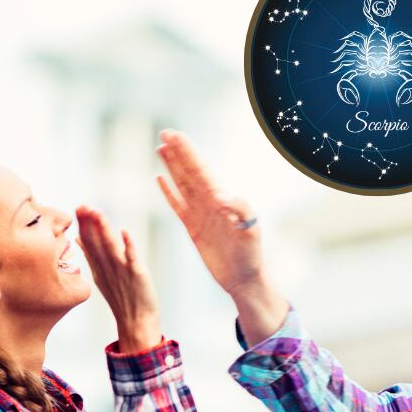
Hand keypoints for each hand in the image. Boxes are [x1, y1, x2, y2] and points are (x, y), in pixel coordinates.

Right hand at [76, 207, 161, 352]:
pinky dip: (129, 246)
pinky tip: (125, 232)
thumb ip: (91, 255)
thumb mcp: (101, 274)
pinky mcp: (137, 275)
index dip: (84, 225)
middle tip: (82, 205)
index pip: (88, 242)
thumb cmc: (121, 297)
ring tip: (97, 212)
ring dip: (105, 230)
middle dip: (89, 223)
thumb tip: (78, 238)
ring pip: (111, 247)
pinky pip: (132, 259)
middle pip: (96, 242)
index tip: (78, 208)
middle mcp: (108, 268)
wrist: (136, 321)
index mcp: (99, 267)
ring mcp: (122, 271)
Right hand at [155, 130, 287, 345]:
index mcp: (222, 200)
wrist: (244, 278)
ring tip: (161, 148)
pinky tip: (160, 179)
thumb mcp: (250, 231)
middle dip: (179, 153)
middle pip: (190, 172)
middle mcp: (211, 203)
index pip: (202, 171)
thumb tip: (222, 196)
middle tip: (165, 133)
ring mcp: (201, 214)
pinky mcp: (193, 228)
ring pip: (183, 185)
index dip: (188, 153)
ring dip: (173, 167)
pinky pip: (178, 205)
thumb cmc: (251, 255)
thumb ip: (239, 211)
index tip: (175, 136)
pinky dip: (169, 192)